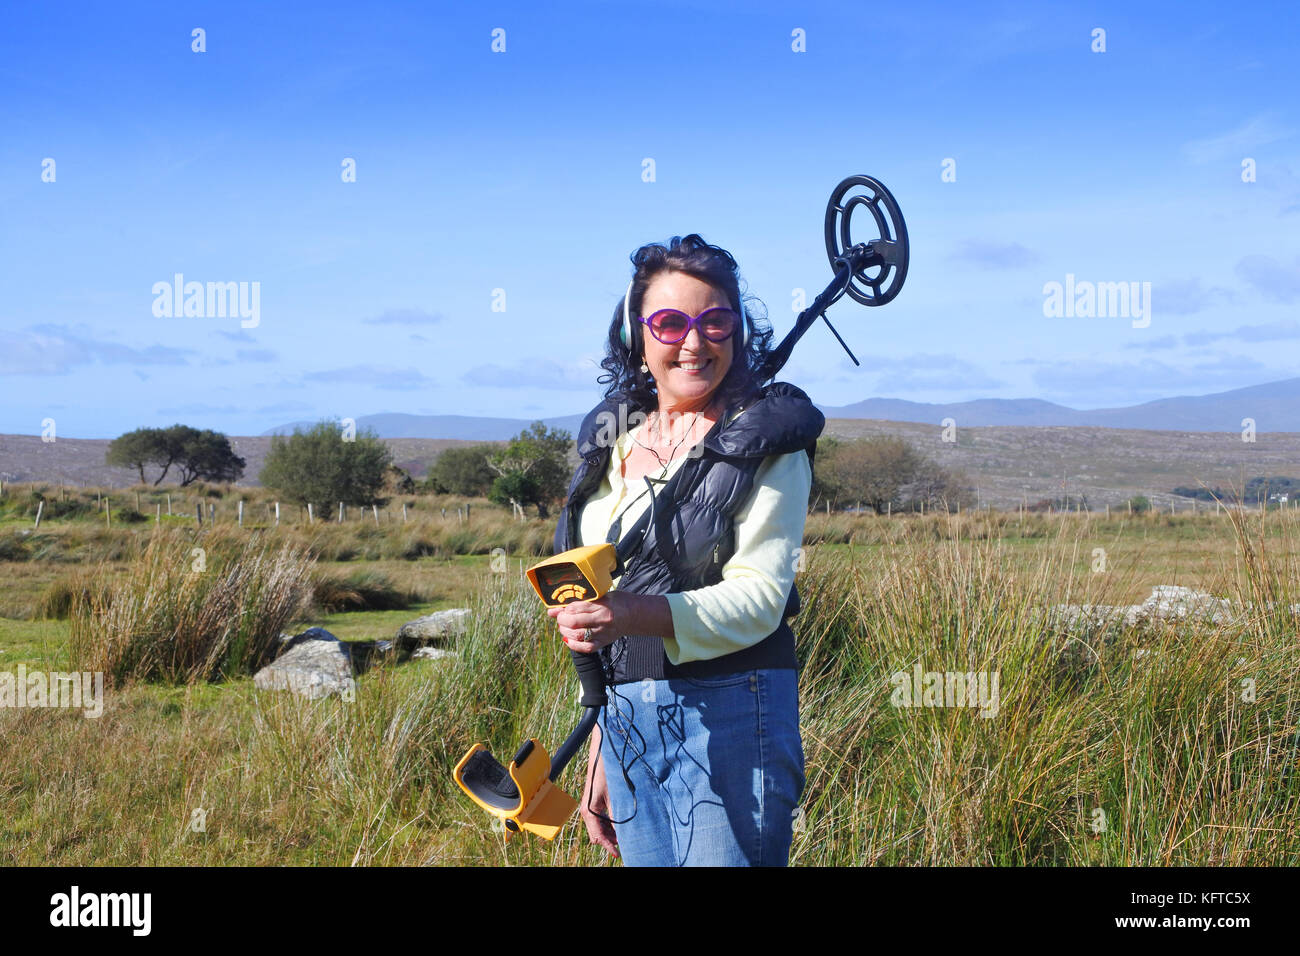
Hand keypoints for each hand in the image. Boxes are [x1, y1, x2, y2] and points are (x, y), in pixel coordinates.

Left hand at [546, 590, 647, 653]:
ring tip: (564, 627)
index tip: (560, 608)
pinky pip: (586, 648)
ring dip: (565, 632)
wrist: (634, 615)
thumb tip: (557, 608)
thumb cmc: (617, 602)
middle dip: (562, 620)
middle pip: (575, 622)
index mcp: (602, 605)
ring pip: (578, 636)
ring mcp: (603, 633)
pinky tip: (569, 639)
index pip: (577, 607)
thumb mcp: (601, 596)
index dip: (564, 608)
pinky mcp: (603, 642)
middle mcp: (603, 620)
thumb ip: (582, 601)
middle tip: (560, 617)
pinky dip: (573, 645)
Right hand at [580, 727, 618, 857]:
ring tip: (624, 836)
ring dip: (610, 832)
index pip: (598, 836)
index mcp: (589, 810)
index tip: (618, 854)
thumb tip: (622, 833)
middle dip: (610, 840)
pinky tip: (619, 824)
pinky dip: (609, 823)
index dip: (609, 846)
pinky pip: (600, 817)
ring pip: (599, 827)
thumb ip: (616, 816)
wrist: (604, 750)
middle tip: (625, 845)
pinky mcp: (594, 800)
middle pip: (597, 834)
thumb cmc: (608, 769)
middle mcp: (586, 809)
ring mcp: (589, 804)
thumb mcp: (616, 796)